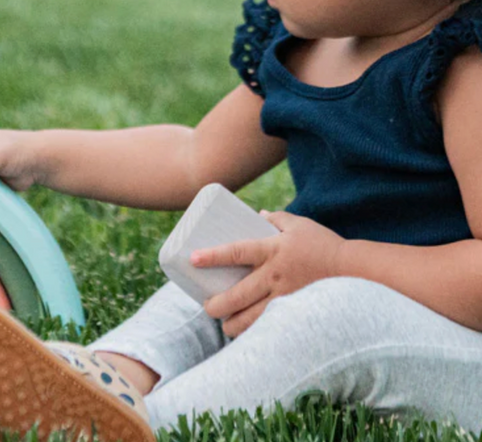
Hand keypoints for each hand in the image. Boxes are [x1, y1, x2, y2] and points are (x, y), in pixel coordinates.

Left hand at [195, 211, 345, 337]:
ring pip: (253, 318)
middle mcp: (275, 276)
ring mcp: (286, 297)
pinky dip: (257, 333)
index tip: (193, 259)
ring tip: (224, 325)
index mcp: (272, 250)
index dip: (213, 256)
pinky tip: (248, 336)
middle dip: (218, 305)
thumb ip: (276, 218)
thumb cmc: (324, 244)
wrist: (357, 271)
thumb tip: (257, 214)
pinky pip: (272, 326)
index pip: (236, 252)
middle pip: (239, 295)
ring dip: (234, 324)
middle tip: (207, 307)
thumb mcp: (298, 224)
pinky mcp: (297, 312)